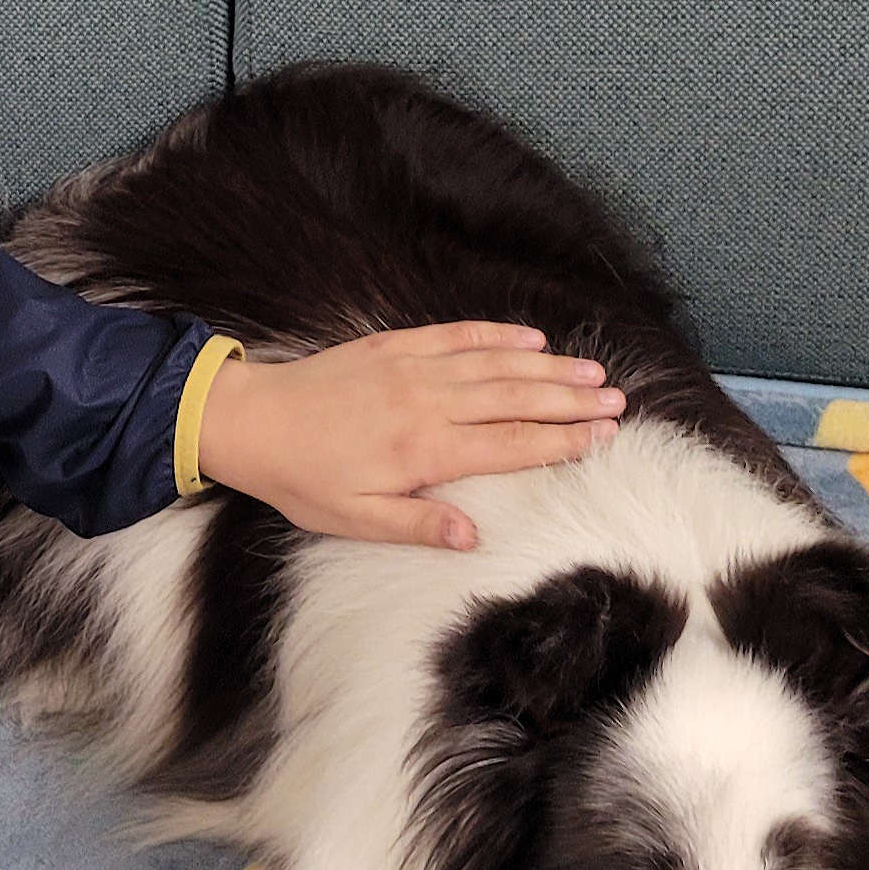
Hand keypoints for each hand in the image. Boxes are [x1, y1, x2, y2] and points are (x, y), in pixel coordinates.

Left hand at [192, 323, 623, 548]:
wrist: (250, 420)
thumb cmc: (300, 479)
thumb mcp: (354, 520)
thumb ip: (417, 524)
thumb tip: (472, 534)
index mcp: (423, 451)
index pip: (511, 444)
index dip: (563, 441)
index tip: (604, 436)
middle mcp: (427, 403)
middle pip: (517, 399)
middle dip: (572, 401)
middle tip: (617, 401)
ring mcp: (413, 368)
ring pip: (496, 364)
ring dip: (549, 367)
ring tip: (593, 371)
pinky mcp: (394, 345)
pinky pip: (457, 335)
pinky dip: (498, 335)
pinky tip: (531, 338)